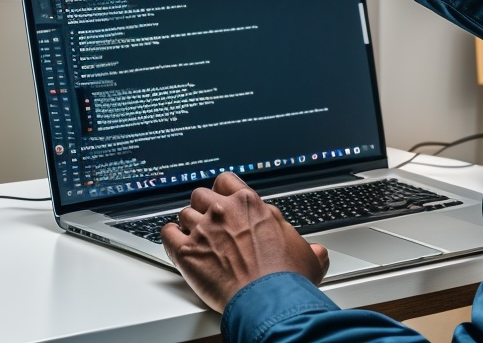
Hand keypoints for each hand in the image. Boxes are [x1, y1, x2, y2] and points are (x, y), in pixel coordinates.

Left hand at [162, 172, 328, 311]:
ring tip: (194, 237)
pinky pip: (166, 233)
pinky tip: (174, 242)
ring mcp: (203, 229)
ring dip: (188, 224)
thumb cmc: (286, 279)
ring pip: (184, 213)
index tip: (223, 200)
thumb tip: (316, 252)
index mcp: (251, 204)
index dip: (222, 191)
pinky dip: (168, 236)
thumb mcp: (307, 256)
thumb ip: (308, 247)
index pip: (226, 181)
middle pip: (201, 194)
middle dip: (203, 207)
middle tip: (209, 223)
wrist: (268, 301)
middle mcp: (224, 211)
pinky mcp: (187, 251)